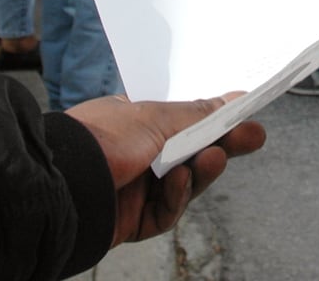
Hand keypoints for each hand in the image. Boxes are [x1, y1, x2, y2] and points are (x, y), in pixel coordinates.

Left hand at [67, 94, 266, 247]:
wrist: (64, 184)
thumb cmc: (101, 138)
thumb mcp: (156, 117)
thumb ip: (199, 114)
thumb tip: (233, 99)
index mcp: (138, 121)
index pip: (186, 120)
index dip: (217, 120)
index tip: (246, 114)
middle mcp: (137, 153)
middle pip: (191, 153)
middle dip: (220, 145)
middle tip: (253, 136)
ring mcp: (135, 187)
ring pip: (184, 184)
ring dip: (201, 172)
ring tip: (213, 158)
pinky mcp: (133, 219)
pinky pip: (166, 211)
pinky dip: (176, 197)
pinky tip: (175, 182)